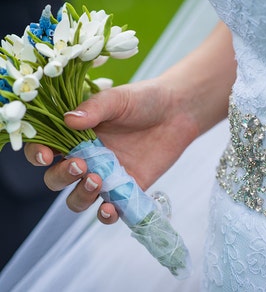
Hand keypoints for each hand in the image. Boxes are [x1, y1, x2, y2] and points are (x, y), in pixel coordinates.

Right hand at [24, 76, 199, 223]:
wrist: (176, 112)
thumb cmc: (144, 100)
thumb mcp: (118, 99)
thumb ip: (94, 108)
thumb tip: (67, 120)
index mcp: (78, 134)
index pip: (48, 148)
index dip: (40, 154)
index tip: (47, 155)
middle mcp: (88, 157)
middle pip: (58, 178)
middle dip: (62, 176)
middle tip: (81, 164)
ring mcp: (106, 175)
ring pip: (79, 198)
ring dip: (81, 197)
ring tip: (97, 181)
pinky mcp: (127, 188)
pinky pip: (110, 210)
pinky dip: (106, 216)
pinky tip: (111, 208)